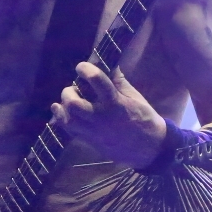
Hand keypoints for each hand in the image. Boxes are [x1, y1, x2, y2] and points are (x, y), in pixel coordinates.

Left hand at [53, 62, 168, 168]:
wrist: (149, 148)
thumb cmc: (144, 118)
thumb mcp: (134, 96)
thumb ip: (118, 81)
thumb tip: (108, 64)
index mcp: (116, 102)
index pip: (96, 79)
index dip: (85, 69)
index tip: (81, 67)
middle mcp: (102, 117)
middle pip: (74, 104)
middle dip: (68, 93)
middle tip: (73, 89)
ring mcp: (94, 132)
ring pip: (68, 120)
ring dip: (62, 108)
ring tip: (66, 102)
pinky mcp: (91, 142)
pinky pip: (70, 131)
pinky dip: (63, 120)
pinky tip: (64, 113)